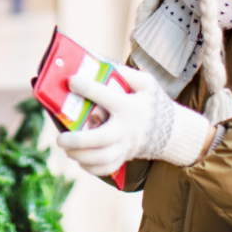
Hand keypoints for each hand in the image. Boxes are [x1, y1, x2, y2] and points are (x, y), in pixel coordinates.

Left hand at [55, 66, 212, 176]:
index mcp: (129, 106)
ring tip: (66, 148)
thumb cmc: (152, 103)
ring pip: (102, 158)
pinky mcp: (124, 158)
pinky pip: (106, 169)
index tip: (71, 81)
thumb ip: (126, 73)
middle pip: (102, 139)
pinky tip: (79, 159)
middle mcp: (126, 129)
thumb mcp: (146, 83)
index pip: (107, 97)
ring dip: (80, 156)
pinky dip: (90, 168)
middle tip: (60, 139)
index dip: (87, 88)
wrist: (172, 131)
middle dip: (79, 140)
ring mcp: (125, 147)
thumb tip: (100, 62)